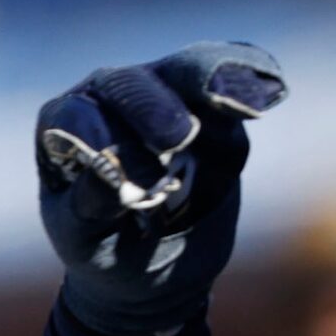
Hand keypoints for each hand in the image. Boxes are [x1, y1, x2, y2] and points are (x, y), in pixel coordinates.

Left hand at [37, 42, 285, 335]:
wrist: (152, 264)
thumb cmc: (104, 248)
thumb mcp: (85, 238)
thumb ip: (89, 206)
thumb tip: (110, 175)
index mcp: (63, 127)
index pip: (77, 118)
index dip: (103, 139)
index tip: (136, 178)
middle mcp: (108, 98)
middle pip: (130, 85)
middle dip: (155, 106)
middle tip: (180, 136)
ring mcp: (161, 93)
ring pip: (184, 71)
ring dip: (213, 76)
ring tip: (242, 97)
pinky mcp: (208, 104)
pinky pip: (228, 79)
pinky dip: (249, 78)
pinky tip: (272, 86)